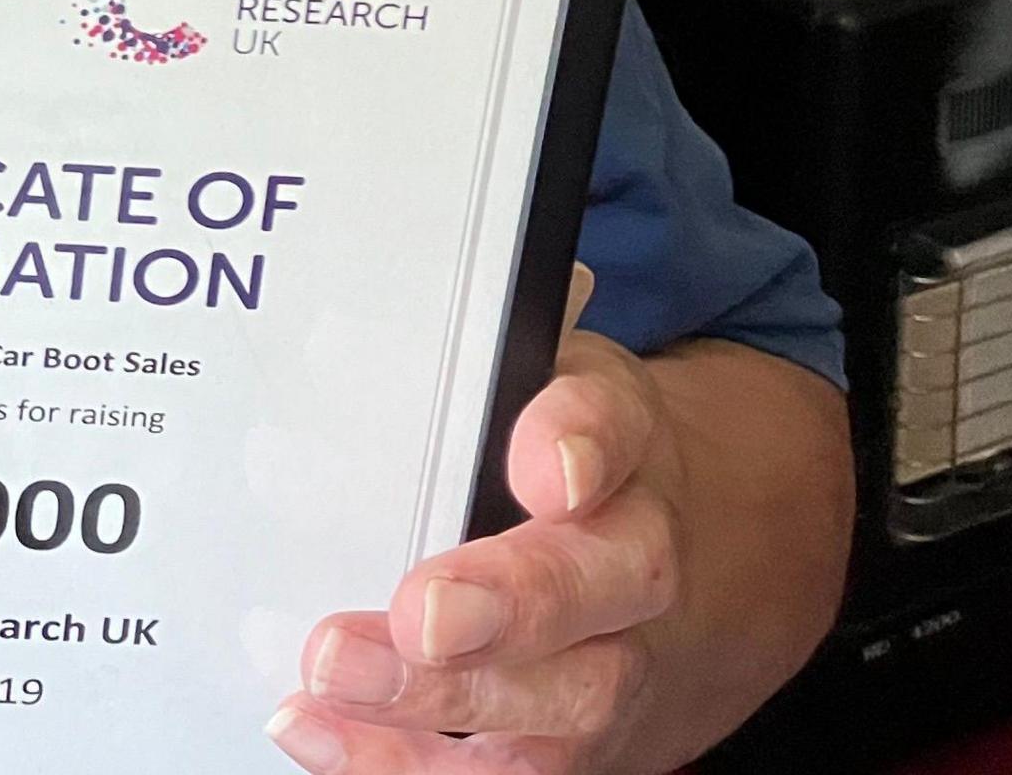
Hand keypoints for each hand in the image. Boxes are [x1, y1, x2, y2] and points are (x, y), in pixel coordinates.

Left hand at [267, 267, 686, 774]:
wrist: (693, 580)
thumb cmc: (580, 462)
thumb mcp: (550, 378)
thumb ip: (494, 339)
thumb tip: (415, 285)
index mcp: (625, 443)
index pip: (614, 426)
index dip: (582, 442)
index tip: (546, 458)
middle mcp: (634, 563)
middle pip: (596, 587)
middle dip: (510, 603)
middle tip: (422, 609)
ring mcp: (610, 665)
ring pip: (559, 700)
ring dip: (442, 698)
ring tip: (337, 669)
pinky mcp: (568, 744)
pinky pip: (499, 770)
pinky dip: (403, 763)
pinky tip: (318, 732)